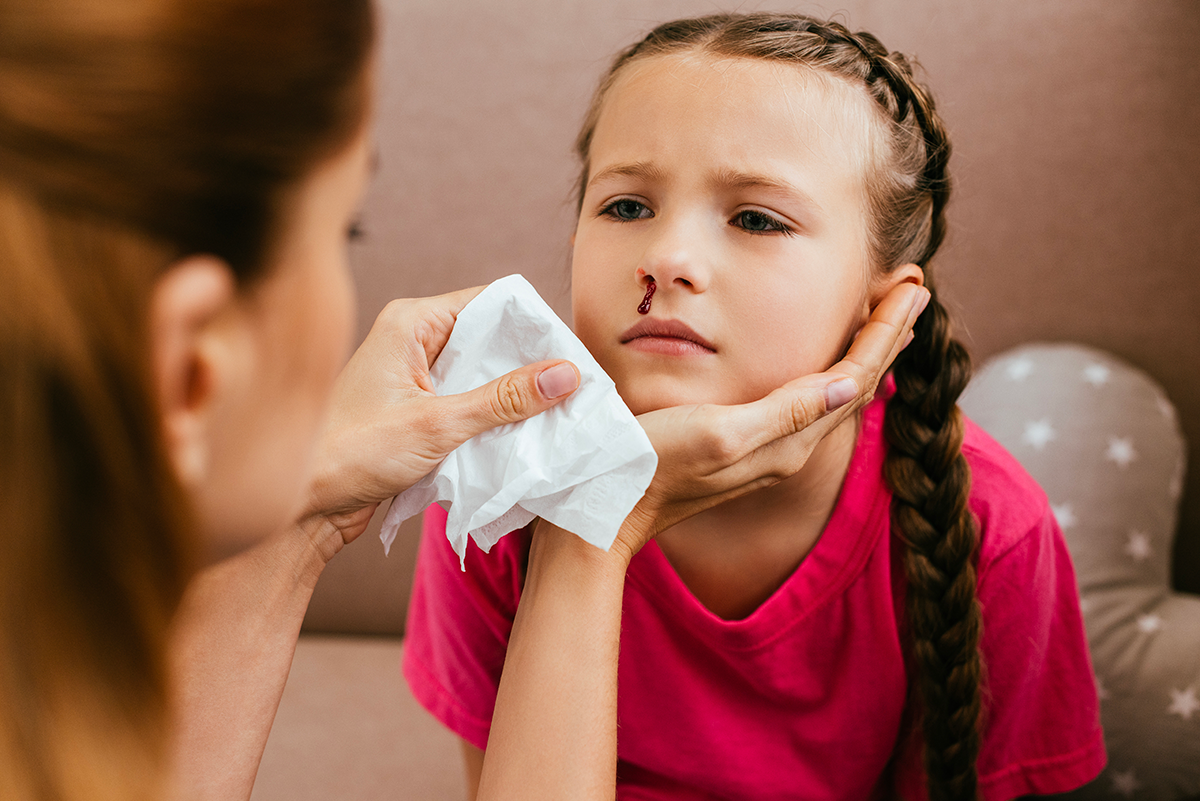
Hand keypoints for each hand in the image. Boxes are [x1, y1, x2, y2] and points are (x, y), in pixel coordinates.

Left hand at [301, 286, 579, 547]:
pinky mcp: (418, 411)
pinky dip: (493, 418)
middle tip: (574, 389)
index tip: (571, 353)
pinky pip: (468, 404)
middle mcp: (414, 341)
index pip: (490, 303)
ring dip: (513, 397)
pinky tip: (523, 436)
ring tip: (558, 414)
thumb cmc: (353, 453)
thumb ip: (503, 399)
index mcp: (411, 322)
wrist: (303, 505)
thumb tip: (565, 374)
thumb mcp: (438, 424)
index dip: (532, 326)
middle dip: (530, 366)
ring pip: (482, 375)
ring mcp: (415, 377)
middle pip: (490, 340)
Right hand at [612, 282, 928, 561]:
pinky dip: (831, 368)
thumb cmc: (654, 461)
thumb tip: (849, 380)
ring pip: (835, 391)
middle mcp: (790, 447)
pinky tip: (830, 362)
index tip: (912, 283)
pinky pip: (810, 401)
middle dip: (887, 333)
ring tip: (885, 317)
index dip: (886, 329)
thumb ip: (785, 412)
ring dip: (864, 350)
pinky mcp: (749, 446)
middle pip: (856, 381)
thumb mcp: (720, 433)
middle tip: (912, 287)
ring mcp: (770, 449)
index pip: (856, 375)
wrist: (609, 504)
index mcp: (790, 440)